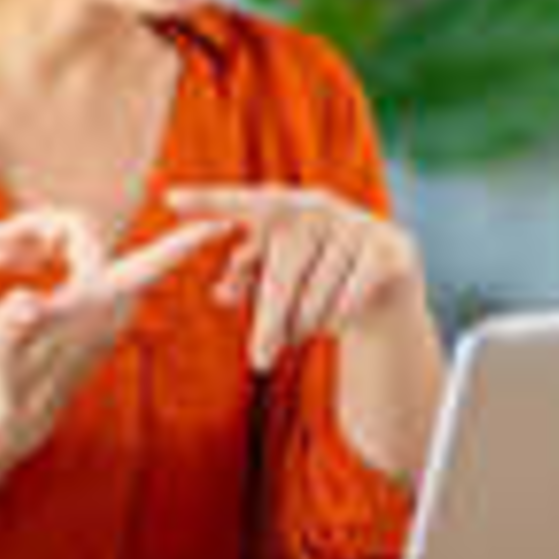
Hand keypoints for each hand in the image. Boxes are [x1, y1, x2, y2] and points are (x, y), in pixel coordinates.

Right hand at [0, 208, 229, 454]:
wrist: (8, 414)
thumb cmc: (2, 383)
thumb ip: (9, 325)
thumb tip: (25, 303)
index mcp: (99, 304)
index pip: (152, 261)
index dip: (184, 242)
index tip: (226, 223)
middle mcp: (109, 299)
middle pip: (84, 231)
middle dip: (39, 226)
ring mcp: (99, 299)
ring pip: (75, 240)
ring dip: (32, 238)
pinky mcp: (85, 302)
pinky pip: (70, 254)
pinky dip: (35, 249)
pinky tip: (0, 262)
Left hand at [168, 186, 424, 372]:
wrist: (384, 287)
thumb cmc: (312, 279)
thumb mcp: (275, 280)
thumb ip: (243, 281)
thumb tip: (222, 293)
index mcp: (284, 206)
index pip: (243, 205)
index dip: (209, 202)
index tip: (169, 197)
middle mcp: (321, 206)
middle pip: (282, 275)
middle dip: (269, 322)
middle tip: (259, 360)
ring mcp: (358, 225)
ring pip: (316, 297)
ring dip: (306, 326)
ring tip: (307, 327)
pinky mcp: (390, 251)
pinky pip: (348, 302)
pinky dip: (338, 321)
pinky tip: (340, 319)